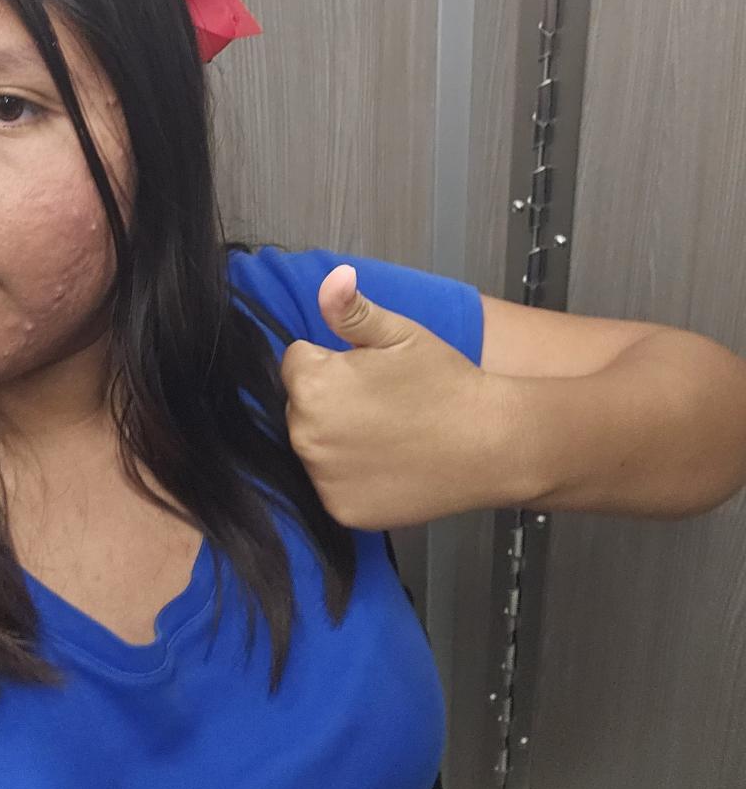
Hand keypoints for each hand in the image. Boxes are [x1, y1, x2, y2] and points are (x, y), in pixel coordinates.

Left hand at [280, 264, 512, 528]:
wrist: (493, 445)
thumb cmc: (447, 383)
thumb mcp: (401, 334)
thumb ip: (353, 310)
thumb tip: (331, 277)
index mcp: (313, 385)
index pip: (296, 362)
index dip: (331, 361)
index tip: (367, 371)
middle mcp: (305, 435)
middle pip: (299, 406)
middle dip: (328, 399)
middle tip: (381, 402)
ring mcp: (321, 479)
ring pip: (313, 446)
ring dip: (335, 438)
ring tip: (387, 433)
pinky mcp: (340, 510)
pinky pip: (330, 484)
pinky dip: (350, 477)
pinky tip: (387, 465)